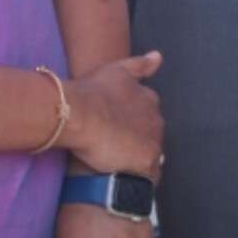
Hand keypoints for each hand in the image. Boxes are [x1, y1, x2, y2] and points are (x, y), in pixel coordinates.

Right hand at [63, 53, 163, 176]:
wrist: (79, 114)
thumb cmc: (91, 92)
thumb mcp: (115, 70)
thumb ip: (138, 65)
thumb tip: (158, 57)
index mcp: (149, 99)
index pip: (148, 115)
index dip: (133, 124)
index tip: (118, 129)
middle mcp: (156, 118)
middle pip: (151, 135)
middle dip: (138, 141)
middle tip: (114, 149)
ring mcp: (154, 140)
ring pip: (151, 155)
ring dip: (139, 160)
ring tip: (118, 168)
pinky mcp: (148, 160)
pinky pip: (149, 174)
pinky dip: (140, 178)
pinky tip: (126, 181)